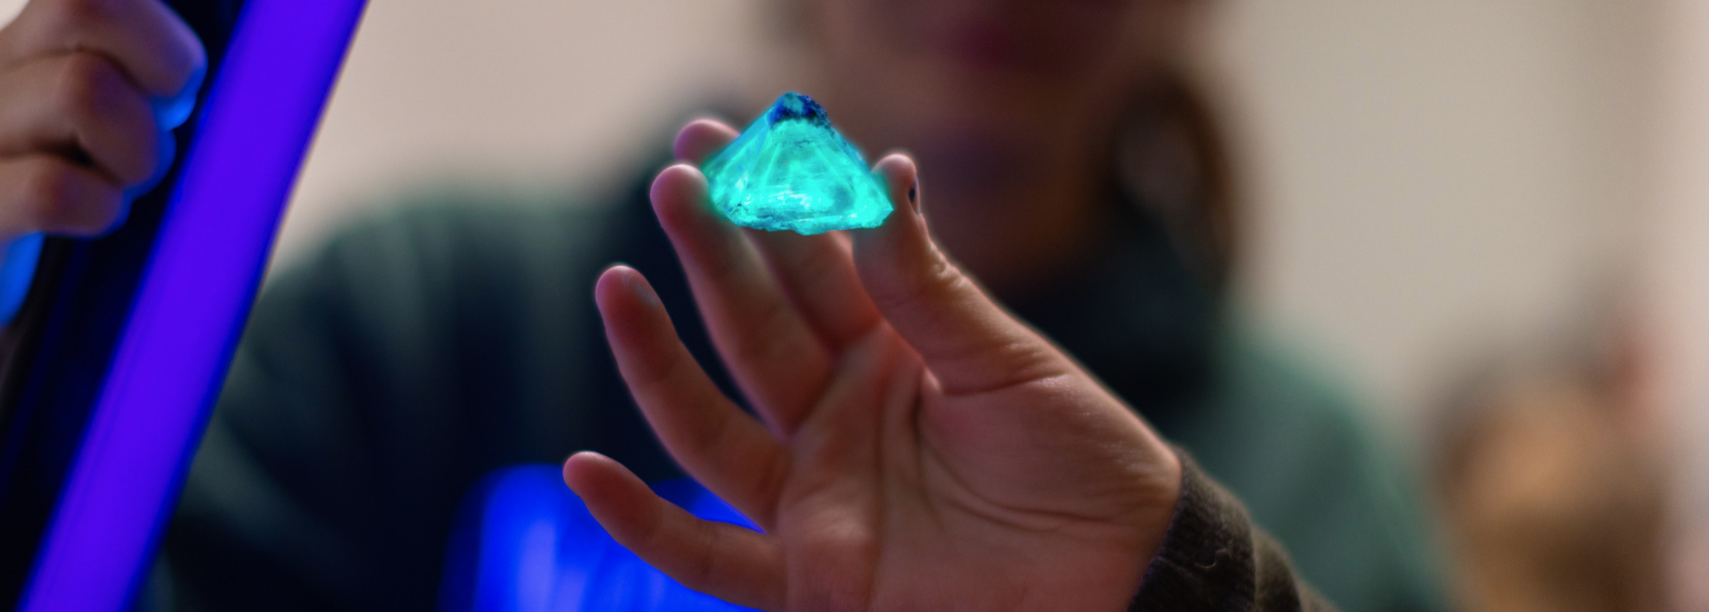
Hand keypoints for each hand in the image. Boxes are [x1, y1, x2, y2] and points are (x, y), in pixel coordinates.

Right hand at [0, 0, 203, 344]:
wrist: (33, 288)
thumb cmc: (121, 181)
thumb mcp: (163, 114)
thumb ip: (194, 77)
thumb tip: (282, 60)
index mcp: (63, 27)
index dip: (167, 33)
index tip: (184, 87)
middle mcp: (13, 59)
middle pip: (84, 4)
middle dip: (164, 70)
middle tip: (171, 128)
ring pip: (80, 90)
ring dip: (139, 149)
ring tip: (131, 183)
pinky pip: (45, 188)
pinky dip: (98, 207)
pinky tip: (100, 216)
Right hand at [564, 120, 1182, 610]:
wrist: (1123, 573)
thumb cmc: (1082, 460)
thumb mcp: (1009, 364)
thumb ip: (930, 287)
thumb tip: (881, 176)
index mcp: (887, 350)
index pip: (810, 265)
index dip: (766, 203)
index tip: (719, 137)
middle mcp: (835, 415)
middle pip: (752, 328)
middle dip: (711, 254)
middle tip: (673, 177)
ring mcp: (815, 494)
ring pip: (710, 424)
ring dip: (657, 360)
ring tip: (616, 287)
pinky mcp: (810, 576)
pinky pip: (707, 556)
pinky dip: (642, 524)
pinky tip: (585, 471)